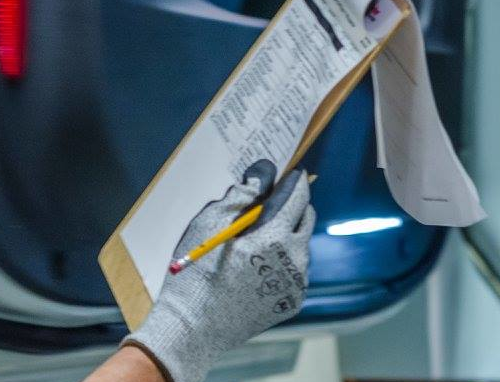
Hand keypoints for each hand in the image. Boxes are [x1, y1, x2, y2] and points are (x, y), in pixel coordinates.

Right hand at [123, 161, 315, 381]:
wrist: (193, 329)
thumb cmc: (197, 273)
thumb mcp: (211, 222)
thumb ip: (243, 194)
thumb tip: (264, 173)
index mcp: (275, 237)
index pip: (297, 196)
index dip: (293, 180)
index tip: (290, 171)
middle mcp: (295, 260)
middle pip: (307, 218)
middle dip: (294, 204)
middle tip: (272, 200)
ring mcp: (296, 284)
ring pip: (302, 245)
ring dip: (288, 233)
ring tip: (258, 237)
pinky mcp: (292, 302)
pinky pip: (296, 270)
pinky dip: (284, 259)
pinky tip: (258, 264)